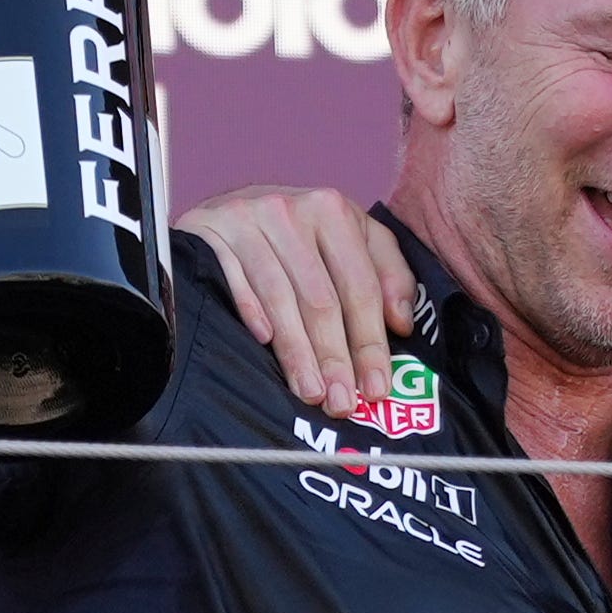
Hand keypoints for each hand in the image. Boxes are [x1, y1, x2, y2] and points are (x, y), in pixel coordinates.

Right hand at [183, 185, 419, 418]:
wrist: (228, 209)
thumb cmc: (299, 231)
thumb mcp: (351, 237)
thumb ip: (388, 274)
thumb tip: (403, 324)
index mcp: (333, 210)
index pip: (360, 286)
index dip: (370, 341)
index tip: (376, 388)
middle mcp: (291, 211)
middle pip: (320, 298)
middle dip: (334, 357)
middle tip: (341, 403)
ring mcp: (247, 220)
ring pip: (279, 298)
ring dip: (297, 352)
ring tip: (310, 392)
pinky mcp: (209, 234)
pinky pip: (234, 281)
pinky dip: (251, 313)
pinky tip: (264, 345)